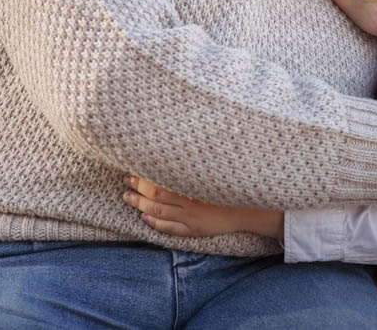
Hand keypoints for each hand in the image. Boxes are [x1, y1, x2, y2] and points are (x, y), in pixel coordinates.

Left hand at [121, 175, 283, 239]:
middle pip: (156, 197)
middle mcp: (190, 202)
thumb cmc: (232, 181)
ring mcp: (192, 218)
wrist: (252, 206)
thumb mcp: (214, 168)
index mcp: (193, 185)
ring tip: (127, 199)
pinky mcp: (195, 230)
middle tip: (124, 182)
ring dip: (141, 206)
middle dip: (137, 190)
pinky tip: (145, 218)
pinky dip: (155, 224)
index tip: (130, 170)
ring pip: (159, 213)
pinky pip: (170, 229)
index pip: (160, 183)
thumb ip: (193, 161)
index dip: (142, 178)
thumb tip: (172, 147)